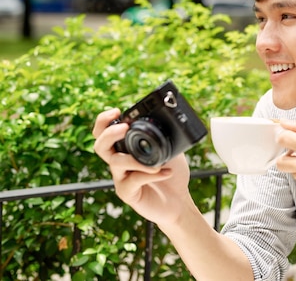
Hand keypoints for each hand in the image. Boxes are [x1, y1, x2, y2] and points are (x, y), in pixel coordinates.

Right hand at [92, 108, 190, 224]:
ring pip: (115, 162)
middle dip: (109, 133)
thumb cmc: (173, 175)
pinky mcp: (127, 193)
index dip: (104, 121)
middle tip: (124, 128)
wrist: (179, 202)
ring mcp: (122, 178)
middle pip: (100, 146)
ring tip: (157, 162)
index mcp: (126, 150)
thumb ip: (165, 137)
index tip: (117, 111)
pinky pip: (133, 180)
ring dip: (135, 158)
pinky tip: (166, 172)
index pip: (105, 133)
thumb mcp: (172, 150)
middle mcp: (120, 163)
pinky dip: (150, 174)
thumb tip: (169, 120)